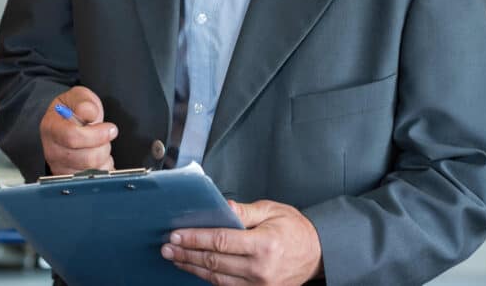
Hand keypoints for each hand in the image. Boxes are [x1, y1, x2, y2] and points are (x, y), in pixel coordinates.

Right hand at [39, 86, 117, 174]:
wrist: (67, 123)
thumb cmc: (72, 110)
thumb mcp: (78, 97)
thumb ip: (84, 102)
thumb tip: (89, 113)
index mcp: (51, 128)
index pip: (72, 137)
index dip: (96, 134)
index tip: (110, 128)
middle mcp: (52, 151)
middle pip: (86, 158)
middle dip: (103, 145)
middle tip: (103, 134)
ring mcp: (61, 167)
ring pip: (93, 170)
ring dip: (103, 155)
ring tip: (98, 143)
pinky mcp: (71, 179)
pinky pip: (95, 179)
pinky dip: (102, 167)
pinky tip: (96, 154)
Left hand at [160, 199, 322, 284]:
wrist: (318, 253)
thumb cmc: (295, 229)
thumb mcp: (271, 211)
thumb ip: (244, 211)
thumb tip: (221, 206)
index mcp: (264, 244)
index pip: (220, 241)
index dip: (195, 238)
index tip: (177, 234)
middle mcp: (261, 269)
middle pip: (214, 261)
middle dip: (186, 253)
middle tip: (167, 246)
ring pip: (217, 278)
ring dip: (193, 267)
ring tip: (175, 257)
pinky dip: (209, 278)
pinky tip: (196, 268)